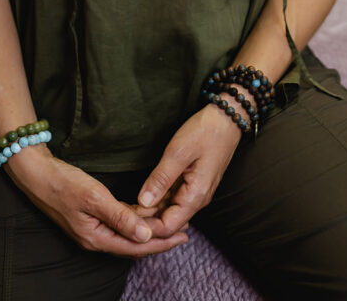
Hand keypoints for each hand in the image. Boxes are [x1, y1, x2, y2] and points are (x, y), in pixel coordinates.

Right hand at [6, 147, 187, 256]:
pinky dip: (135, 218)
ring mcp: (92, 228)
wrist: (35, 173)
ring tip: (171, 218)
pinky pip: (118, 222)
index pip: (136, 247)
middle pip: (134, 243)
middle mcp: (96, 238)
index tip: (182, 236)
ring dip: (148, 227)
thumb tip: (146, 236)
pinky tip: (146, 211)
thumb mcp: (93, 197)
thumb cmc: (62, 183)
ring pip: (127, 232)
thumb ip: (120, 217)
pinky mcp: (90, 216)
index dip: (161, 243)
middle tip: (184, 229)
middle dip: (159, 237)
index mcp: (96, 238)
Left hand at [136, 103, 242, 237]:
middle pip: (167, 222)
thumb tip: (143, 202)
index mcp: (195, 196)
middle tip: (119, 212)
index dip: (146, 226)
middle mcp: (196, 200)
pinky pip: (173, 199)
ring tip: (126, 206)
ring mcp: (195, 192)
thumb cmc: (205, 132)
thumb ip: (161, 178)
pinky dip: (157, 200)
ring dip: (150, 211)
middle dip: (145, 221)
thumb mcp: (179, 152)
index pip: (168, 227)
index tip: (125, 219)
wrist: (226, 119)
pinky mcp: (192, 183)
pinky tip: (142, 196)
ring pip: (169, 211)